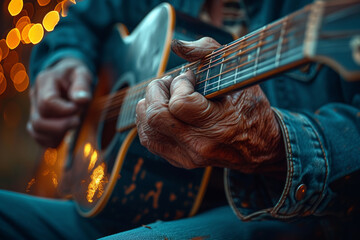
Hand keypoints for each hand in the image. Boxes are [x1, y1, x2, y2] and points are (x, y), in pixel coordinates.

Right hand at [27, 58, 92, 147]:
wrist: (67, 77)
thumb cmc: (76, 75)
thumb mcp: (82, 73)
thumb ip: (82, 85)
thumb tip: (82, 100)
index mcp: (45, 81)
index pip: (47, 102)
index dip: (64, 110)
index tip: (78, 109)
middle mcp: (35, 96)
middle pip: (38, 120)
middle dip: (61, 125)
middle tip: (78, 121)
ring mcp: (34, 109)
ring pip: (36, 130)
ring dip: (57, 134)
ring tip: (73, 126)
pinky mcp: (38, 120)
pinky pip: (38, 136)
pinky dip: (51, 140)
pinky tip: (65, 135)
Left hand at [136, 37, 285, 173]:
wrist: (260, 147)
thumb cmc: (250, 108)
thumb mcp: (238, 75)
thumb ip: (208, 52)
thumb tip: (176, 46)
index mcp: (219, 125)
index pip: (179, 104)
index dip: (179, 84)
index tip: (190, 78)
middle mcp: (200, 145)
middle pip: (156, 117)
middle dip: (155, 91)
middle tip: (169, 83)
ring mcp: (188, 156)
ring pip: (147, 129)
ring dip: (150, 105)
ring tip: (166, 97)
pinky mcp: (179, 160)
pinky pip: (150, 140)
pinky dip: (149, 121)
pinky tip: (164, 111)